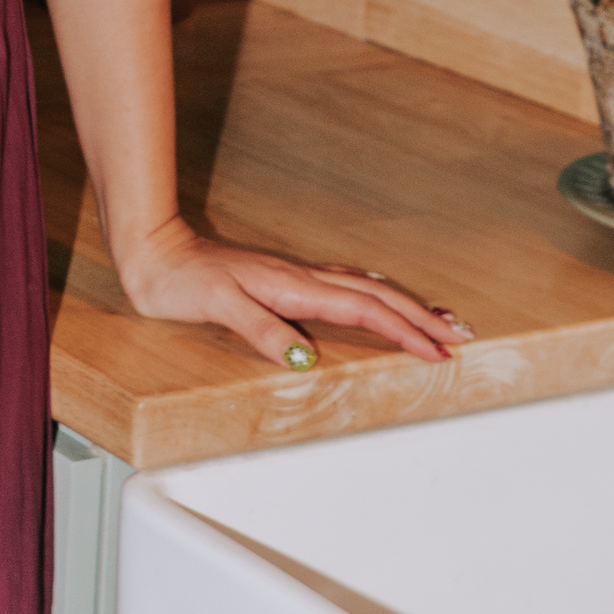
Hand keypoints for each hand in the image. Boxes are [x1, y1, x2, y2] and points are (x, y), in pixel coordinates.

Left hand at [114, 215, 471, 369]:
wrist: (153, 253)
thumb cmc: (179, 282)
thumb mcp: (218, 308)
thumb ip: (262, 330)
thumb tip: (305, 359)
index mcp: (293, 287)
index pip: (362, 312)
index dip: (403, 331)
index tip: (438, 351)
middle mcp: (301, 278)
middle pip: (376, 295)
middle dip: (421, 316)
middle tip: (461, 335)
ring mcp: (295, 276)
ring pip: (365, 287)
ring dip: (405, 303)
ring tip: (438, 318)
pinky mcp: (284, 278)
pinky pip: (345, 285)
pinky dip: (375, 295)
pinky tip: (379, 297)